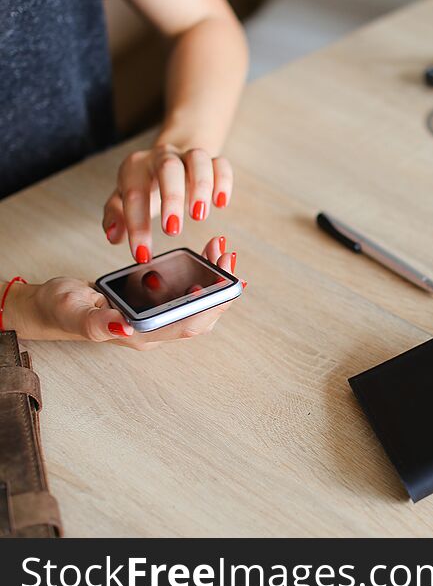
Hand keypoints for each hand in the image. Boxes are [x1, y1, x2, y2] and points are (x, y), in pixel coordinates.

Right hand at [4, 237, 238, 349]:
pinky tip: (207, 257)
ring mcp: (156, 318)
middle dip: (221, 287)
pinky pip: (186, 292)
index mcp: (143, 335)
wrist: (51, 306)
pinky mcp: (154, 303)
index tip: (226, 279)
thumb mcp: (74, 311)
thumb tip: (125, 325)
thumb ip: (97, 322)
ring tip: (221, 250)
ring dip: (215, 279)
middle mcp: (155, 330)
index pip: (188, 324)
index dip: (211, 304)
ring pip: (197, 302)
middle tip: (228, 256)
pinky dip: (201, 274)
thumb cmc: (61, 309)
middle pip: (201, 314)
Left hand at [103, 144, 232, 262]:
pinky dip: (223, 181)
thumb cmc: (145, 185)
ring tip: (199, 216)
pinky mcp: (211, 161)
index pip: (134, 195)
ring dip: (201, 187)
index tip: (143, 254)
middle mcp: (162, 157)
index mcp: (135, 167)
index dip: (137, 226)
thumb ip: (116, 216)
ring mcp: (188, 156)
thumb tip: (114, 236)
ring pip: (198, 160)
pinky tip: (221, 203)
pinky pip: (221, 164)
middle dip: (171, 198)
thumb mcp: (124, 199)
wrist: (169, 159)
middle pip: (168, 168)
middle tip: (172, 229)